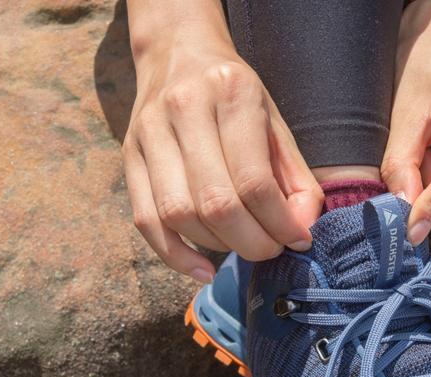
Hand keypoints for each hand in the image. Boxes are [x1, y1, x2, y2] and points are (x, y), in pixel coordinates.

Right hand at [123, 1, 322, 281]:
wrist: (178, 53)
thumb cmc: (237, 96)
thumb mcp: (276, 124)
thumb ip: (297, 179)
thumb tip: (302, 232)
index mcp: (232, 95)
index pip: (255, 181)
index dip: (279, 223)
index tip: (297, 241)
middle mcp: (185, 110)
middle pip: (215, 204)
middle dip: (251, 243)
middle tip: (271, 250)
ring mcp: (149, 133)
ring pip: (179, 215)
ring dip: (218, 247)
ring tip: (242, 245)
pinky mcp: (128, 156)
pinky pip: (146, 220)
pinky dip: (175, 255)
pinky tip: (203, 268)